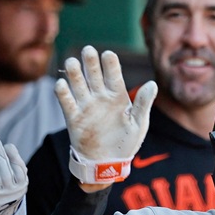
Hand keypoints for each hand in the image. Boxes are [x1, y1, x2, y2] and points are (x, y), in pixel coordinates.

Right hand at [54, 45, 156, 185]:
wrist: (107, 163)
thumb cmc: (126, 143)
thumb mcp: (138, 123)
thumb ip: (143, 103)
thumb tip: (153, 84)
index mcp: (118, 96)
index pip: (113, 76)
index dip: (110, 65)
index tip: (108, 54)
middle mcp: (100, 97)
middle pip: (93, 75)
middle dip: (90, 63)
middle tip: (88, 50)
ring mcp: (86, 106)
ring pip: (78, 85)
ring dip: (74, 74)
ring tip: (71, 62)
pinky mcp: (74, 117)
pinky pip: (67, 102)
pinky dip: (63, 93)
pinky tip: (61, 84)